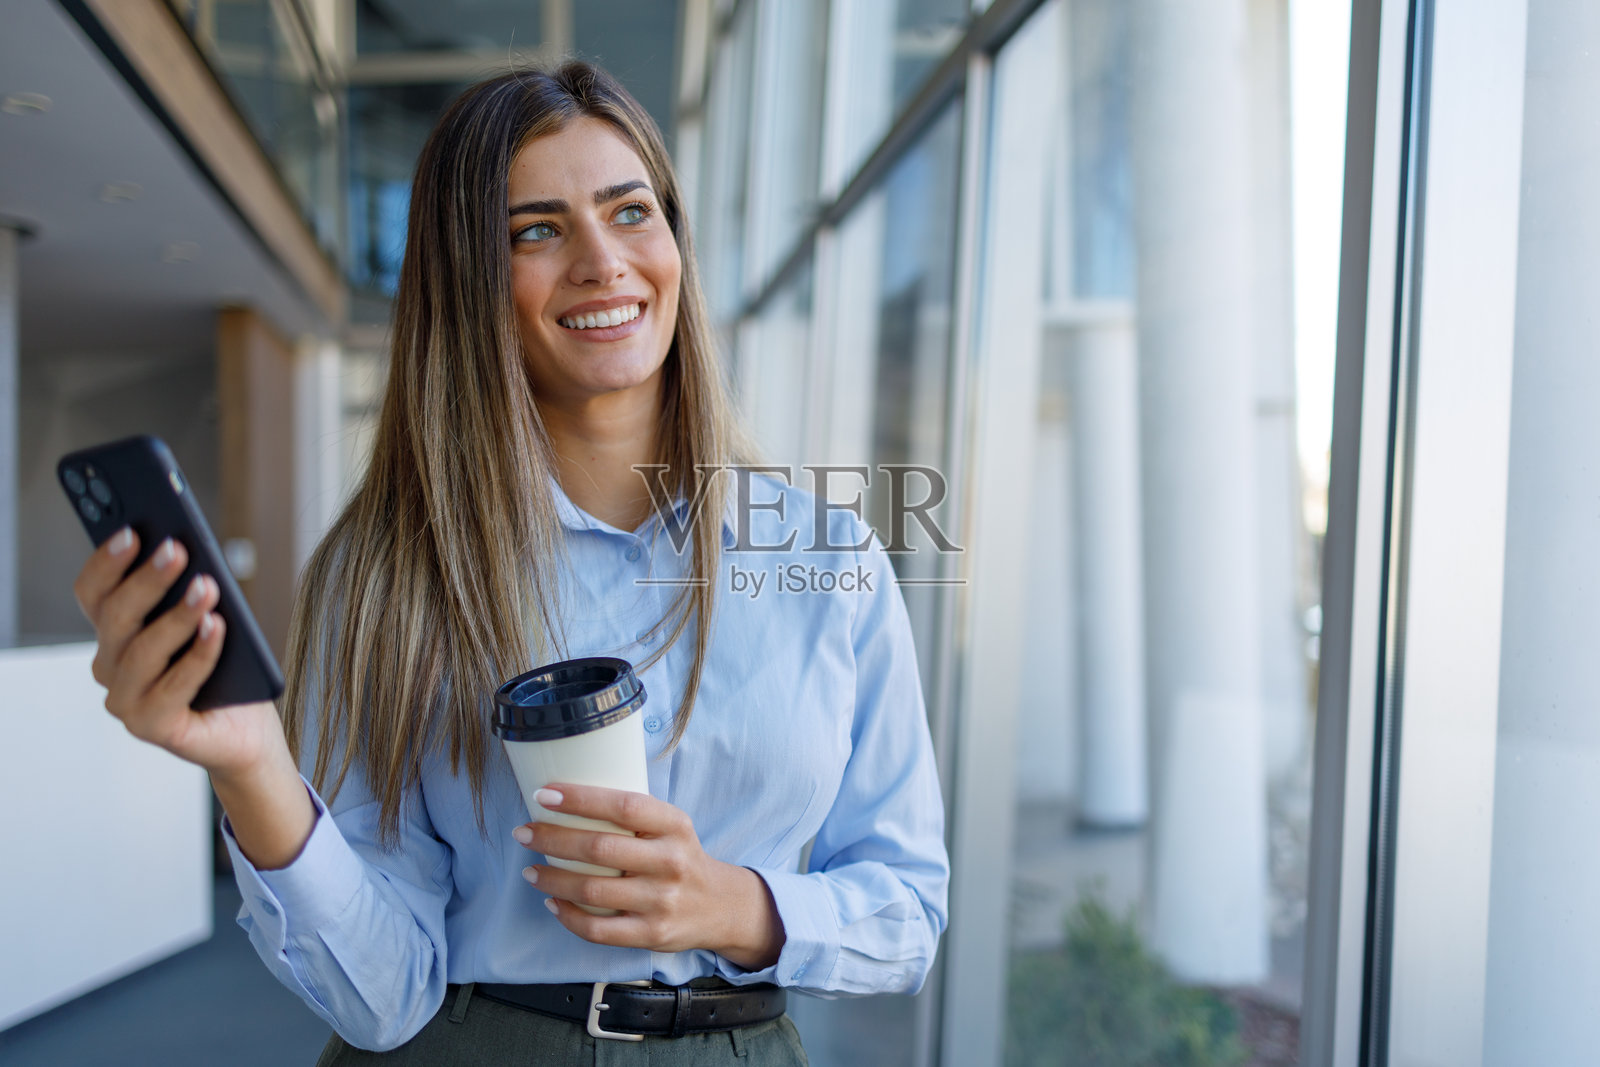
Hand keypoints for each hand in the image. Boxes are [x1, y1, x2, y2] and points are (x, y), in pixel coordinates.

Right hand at [73, 527, 285, 779]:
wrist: (247, 727)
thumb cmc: (227, 667)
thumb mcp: (210, 618)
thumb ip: (190, 589)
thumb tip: (185, 549)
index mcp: (114, 633)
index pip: (93, 592)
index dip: (106, 562)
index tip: (132, 531)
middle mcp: (109, 666)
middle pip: (116, 617)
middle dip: (146, 580)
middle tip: (177, 550)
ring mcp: (125, 700)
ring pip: (142, 651)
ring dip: (177, 616)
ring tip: (208, 588)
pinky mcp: (150, 727)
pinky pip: (174, 686)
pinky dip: (199, 654)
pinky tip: (218, 627)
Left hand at [514, 784, 785, 970]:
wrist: (720, 906)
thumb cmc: (680, 857)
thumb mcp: (671, 827)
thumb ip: (633, 815)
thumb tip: (566, 798)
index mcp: (675, 826)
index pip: (624, 806)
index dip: (581, 799)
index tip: (544, 794)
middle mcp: (671, 862)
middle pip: (600, 850)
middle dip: (552, 839)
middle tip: (524, 832)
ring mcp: (662, 901)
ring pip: (593, 891)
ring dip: (552, 880)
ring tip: (530, 870)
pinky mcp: (652, 934)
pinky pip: (598, 929)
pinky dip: (568, 916)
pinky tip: (552, 902)